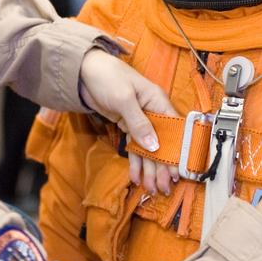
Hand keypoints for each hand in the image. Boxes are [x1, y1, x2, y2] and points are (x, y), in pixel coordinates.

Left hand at [78, 50, 176, 179]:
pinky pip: (135, 146)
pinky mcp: (126, 125)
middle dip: (163, 166)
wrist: (83, 71)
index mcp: (157, 102)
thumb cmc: (107, 77)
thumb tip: (154, 146)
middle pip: (162, 143)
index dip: (177, 151)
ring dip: (150, 168)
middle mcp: (152, 112)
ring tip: (151, 189)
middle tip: (164, 188)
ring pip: (148, 148)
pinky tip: (136, 177)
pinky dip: (136, 161)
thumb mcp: (124, 99)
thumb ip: (139, 123)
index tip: (178, 172)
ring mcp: (139, 120)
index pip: (174, 130)